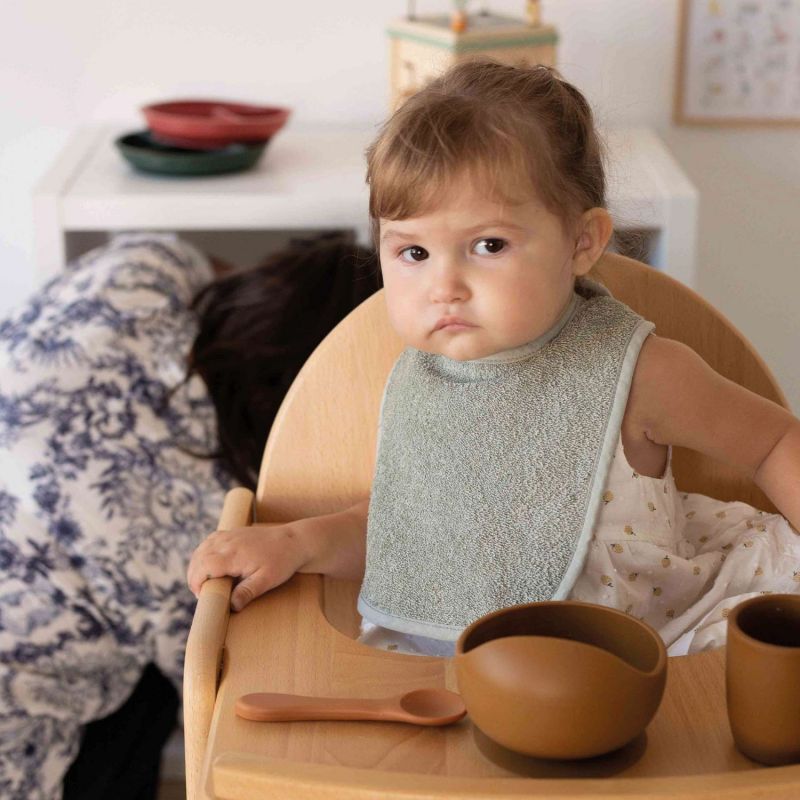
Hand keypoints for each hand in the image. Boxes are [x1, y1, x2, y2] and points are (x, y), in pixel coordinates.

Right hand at [187, 523, 307, 611]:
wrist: (293, 541)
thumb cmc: (281, 561)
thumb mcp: (267, 580)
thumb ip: (247, 592)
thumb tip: (231, 606)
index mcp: (233, 554)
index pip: (203, 567)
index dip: (196, 582)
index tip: (202, 596)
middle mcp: (227, 541)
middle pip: (198, 558)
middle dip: (194, 577)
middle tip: (202, 594)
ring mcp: (229, 535)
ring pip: (201, 549)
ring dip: (197, 565)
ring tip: (204, 583)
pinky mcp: (232, 532)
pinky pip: (209, 542)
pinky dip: (203, 554)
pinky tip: (209, 566)